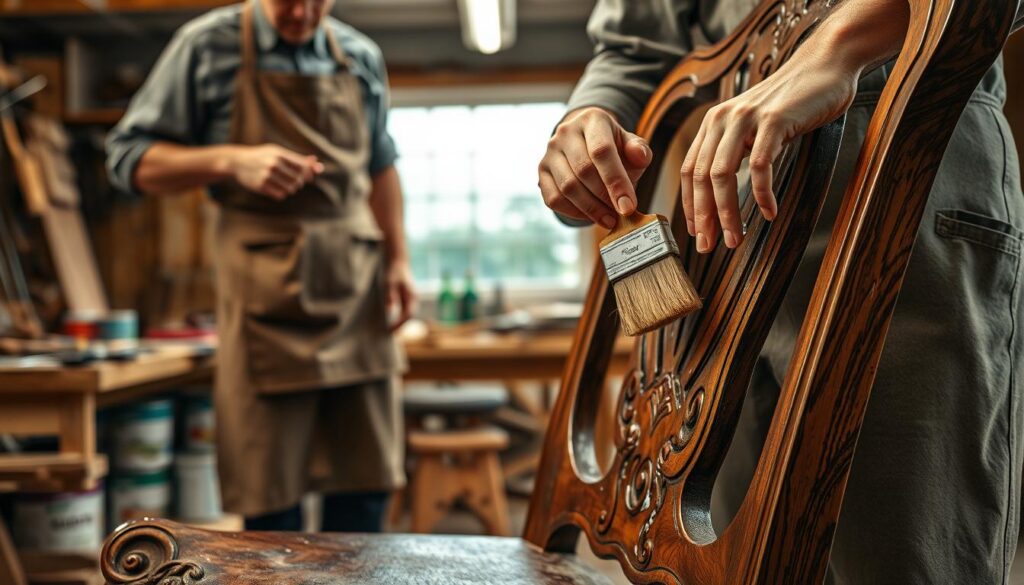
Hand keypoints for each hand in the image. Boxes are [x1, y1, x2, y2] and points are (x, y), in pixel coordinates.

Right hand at [229, 144, 324, 199]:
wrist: (237, 161)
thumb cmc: (262, 156)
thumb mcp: (278, 152)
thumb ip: (298, 159)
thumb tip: (317, 164)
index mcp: (279, 153)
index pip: (302, 167)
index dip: (308, 174)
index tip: (307, 176)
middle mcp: (273, 163)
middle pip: (298, 179)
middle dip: (299, 182)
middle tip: (293, 180)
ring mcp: (266, 175)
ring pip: (291, 189)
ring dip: (291, 189)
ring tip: (284, 184)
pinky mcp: (261, 186)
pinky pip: (280, 195)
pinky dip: (281, 193)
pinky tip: (276, 188)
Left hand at [384, 260, 416, 331]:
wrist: (397, 262)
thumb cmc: (392, 272)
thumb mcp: (389, 284)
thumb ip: (390, 297)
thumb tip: (389, 311)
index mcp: (412, 296)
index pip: (408, 315)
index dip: (399, 324)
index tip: (390, 330)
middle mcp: (413, 299)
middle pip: (409, 316)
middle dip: (400, 326)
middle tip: (389, 334)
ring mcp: (411, 298)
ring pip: (407, 314)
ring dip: (400, 323)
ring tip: (390, 330)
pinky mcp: (406, 298)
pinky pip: (404, 311)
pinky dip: (399, 317)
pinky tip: (390, 320)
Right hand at [538, 107, 652, 227]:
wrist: (589, 147)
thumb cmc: (615, 149)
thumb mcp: (631, 146)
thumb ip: (640, 151)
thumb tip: (640, 156)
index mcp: (593, 120)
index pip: (602, 151)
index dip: (616, 181)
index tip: (628, 206)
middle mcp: (566, 132)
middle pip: (584, 170)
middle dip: (604, 198)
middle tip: (620, 214)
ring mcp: (550, 151)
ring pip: (568, 187)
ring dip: (591, 209)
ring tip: (609, 218)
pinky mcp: (542, 171)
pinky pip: (554, 198)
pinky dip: (574, 212)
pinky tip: (591, 216)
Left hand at [682, 1, 908, 252]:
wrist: (823, 66)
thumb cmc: (791, 102)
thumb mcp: (752, 126)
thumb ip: (734, 150)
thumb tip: (720, 192)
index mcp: (713, 123)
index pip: (690, 170)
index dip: (690, 204)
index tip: (696, 231)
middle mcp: (722, 119)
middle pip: (701, 177)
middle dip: (704, 217)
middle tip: (709, 245)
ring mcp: (746, 118)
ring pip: (723, 174)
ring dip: (727, 212)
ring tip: (735, 237)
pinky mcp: (773, 120)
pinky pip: (760, 165)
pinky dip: (762, 194)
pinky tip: (768, 212)